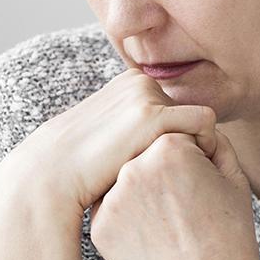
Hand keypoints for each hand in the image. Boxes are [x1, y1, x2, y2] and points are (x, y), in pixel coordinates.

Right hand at [0, 67, 219, 214]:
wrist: (53, 177)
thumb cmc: (84, 169)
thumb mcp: (112, 136)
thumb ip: (136, 128)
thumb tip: (166, 139)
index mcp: (130, 82)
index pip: (177, 109)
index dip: (179, 140)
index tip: (172, 169)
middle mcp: (140, 81)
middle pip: (189, 115)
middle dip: (188, 144)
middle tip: (174, 176)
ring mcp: (146, 95)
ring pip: (200, 122)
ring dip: (197, 148)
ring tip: (177, 178)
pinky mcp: (153, 115)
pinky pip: (205, 126)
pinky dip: (207, 148)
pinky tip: (189, 175)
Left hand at [86, 126, 259, 259]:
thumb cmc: (230, 233)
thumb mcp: (234, 175)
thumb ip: (210, 137)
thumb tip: (188, 121)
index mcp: (170, 147)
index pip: (171, 135)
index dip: (190, 159)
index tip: (200, 185)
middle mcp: (134, 168)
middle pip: (144, 155)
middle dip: (162, 172)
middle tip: (183, 205)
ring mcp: (112, 199)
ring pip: (123, 180)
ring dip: (141, 191)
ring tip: (168, 220)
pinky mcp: (99, 228)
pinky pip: (111, 209)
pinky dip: (128, 218)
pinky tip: (153, 235)